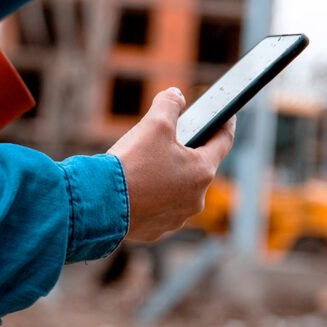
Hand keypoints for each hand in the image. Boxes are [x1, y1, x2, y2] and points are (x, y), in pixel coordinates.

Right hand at [107, 87, 234, 241]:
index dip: (225, 124)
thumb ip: (169, 105)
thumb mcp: (153, 124)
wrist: (99, 204)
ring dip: (167, 177)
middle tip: (166, 140)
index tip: (227, 115)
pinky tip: (134, 188)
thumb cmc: (130, 164)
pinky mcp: (156, 230)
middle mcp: (195, 199)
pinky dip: (150, 197)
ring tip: (144, 166)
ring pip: (177, 190)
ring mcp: (176, 218)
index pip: (223, 142)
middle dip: (185, 152)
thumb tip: (176, 96)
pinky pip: (158, 208)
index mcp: (201, 171)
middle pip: (196, 168)